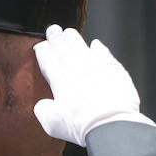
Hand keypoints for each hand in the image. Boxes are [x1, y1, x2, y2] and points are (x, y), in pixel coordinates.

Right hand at [32, 25, 150, 145]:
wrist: (111, 123)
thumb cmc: (82, 125)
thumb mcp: (52, 123)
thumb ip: (44, 110)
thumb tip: (43, 105)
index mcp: (58, 78)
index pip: (47, 58)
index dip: (43, 50)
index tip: (42, 46)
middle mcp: (75, 67)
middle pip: (63, 47)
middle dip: (56, 37)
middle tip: (54, 30)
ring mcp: (95, 65)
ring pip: (81, 45)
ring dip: (74, 38)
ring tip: (69, 33)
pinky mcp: (113, 68)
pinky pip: (103, 53)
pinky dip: (98, 48)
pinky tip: (96, 45)